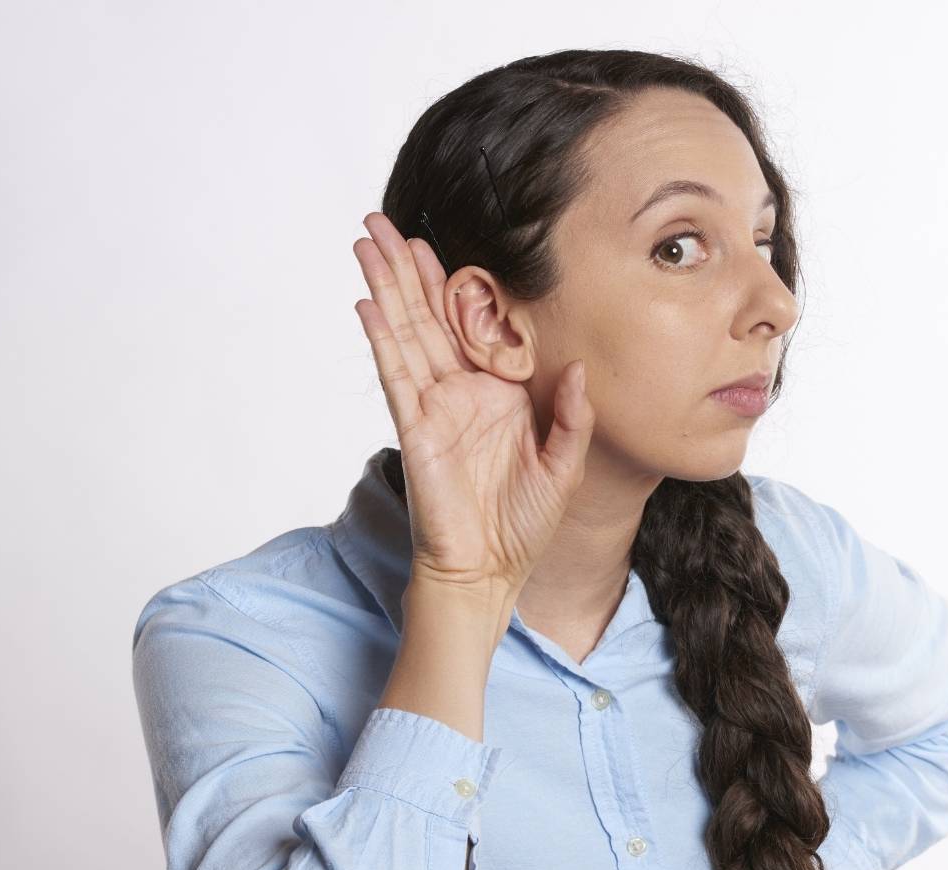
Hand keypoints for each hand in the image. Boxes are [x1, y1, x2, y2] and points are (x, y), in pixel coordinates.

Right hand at [351, 211, 594, 601]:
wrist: (490, 571)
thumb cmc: (524, 525)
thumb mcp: (565, 466)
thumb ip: (572, 416)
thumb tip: (581, 368)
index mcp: (497, 393)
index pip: (471, 324)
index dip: (453, 282)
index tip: (438, 240)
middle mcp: (460, 391)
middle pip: (427, 315)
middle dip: (404, 267)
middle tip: (382, 221)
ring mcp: (433, 406)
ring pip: (405, 332)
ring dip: (385, 286)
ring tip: (366, 242)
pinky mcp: (415, 428)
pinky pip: (396, 375)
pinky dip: (381, 338)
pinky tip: (367, 303)